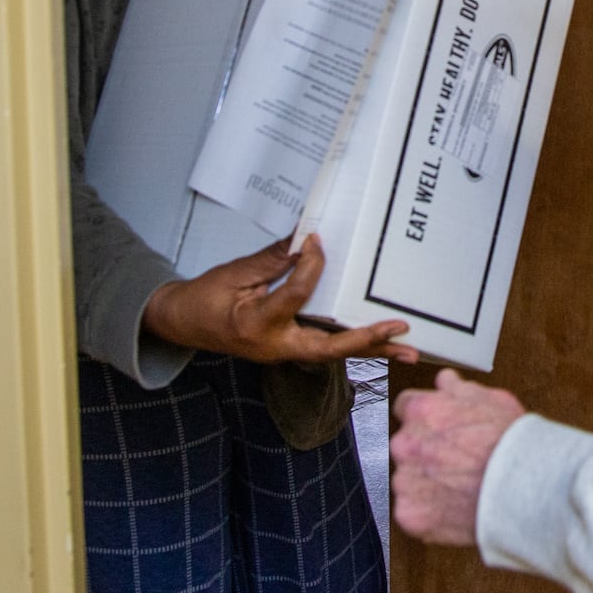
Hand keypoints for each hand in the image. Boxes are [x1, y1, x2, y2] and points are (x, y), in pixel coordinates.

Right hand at [142, 234, 420, 364]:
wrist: (182, 324)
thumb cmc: (204, 298)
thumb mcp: (234, 273)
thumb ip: (273, 260)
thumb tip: (307, 239)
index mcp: (256, 324)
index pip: (296, 295)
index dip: (311, 264)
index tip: (316, 241)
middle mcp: (276, 346)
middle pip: (328, 348)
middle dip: (366, 339)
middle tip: (399, 328)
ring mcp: (286, 352)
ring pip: (335, 353)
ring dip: (373, 351)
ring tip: (410, 352)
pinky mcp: (291, 348)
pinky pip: (328, 347)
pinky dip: (356, 345)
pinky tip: (385, 344)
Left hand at [390, 369, 525, 545]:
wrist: (520, 486)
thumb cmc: (510, 441)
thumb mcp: (491, 398)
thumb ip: (458, 389)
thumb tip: (444, 382)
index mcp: (421, 410)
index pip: (405, 406)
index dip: (426, 417)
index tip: (439, 428)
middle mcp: (405, 444)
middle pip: (406, 445)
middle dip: (425, 451)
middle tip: (456, 461)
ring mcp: (405, 481)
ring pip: (408, 480)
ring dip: (426, 483)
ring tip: (460, 489)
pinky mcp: (410, 515)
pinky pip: (413, 512)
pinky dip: (429, 513)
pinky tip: (455, 509)